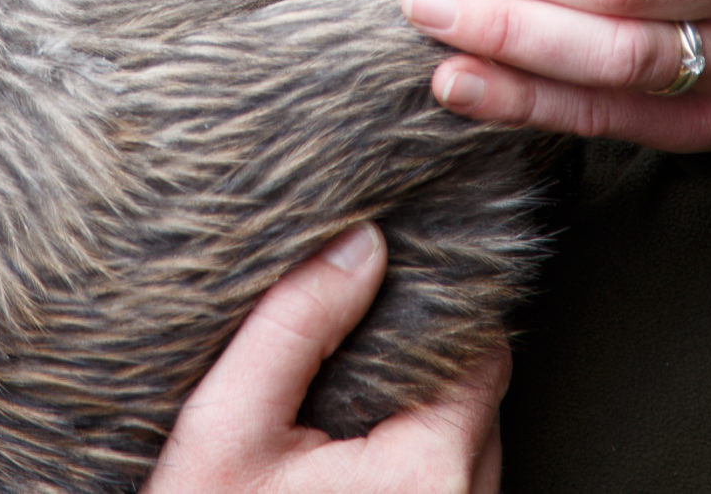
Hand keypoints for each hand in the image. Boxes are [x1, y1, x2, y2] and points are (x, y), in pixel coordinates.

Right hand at [146, 223, 507, 492]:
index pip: (484, 351)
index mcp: (427, 472)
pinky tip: (346, 467)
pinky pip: (447, 490)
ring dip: (418, 423)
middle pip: (478, 400)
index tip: (384, 297)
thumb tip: (359, 242)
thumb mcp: (226, 425)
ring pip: (467, 450)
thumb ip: (293, 324)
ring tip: (340, 417)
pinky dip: (410, 467)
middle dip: (422, 371)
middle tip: (346, 363)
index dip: (437, 311)